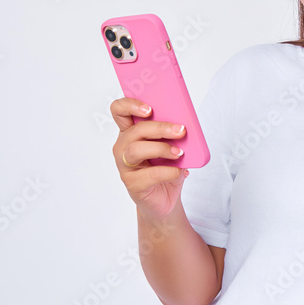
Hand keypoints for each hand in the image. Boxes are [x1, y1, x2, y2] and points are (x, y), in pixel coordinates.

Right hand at [110, 97, 189, 219]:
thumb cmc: (167, 168)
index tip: (149, 108)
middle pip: (135, 131)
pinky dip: (168, 171)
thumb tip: (184, 126)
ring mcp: (125, 166)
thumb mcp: (172, 147)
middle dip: (159, 128)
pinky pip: (149, 175)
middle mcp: (123, 147)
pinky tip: (180, 171)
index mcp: (130, 132)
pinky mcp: (132, 184)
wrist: (167, 199)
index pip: (119, 110)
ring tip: (179, 153)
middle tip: (181, 130)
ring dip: (161, 149)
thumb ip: (172, 134)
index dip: (130, 105)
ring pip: (136, 150)